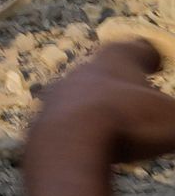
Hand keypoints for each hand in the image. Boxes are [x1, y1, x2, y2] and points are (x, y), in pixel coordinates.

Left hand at [35, 42, 174, 170]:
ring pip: (78, 96)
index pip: (133, 49)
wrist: (67, 145)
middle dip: (118, 81)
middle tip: (132, 90)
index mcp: (115, 62)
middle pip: (101, 71)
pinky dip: (80, 132)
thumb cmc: (130, 122)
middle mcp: (81, 72)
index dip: (146, 54)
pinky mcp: (42, 127)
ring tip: (113, 120)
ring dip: (95, 105)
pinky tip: (90, 145)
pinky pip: (65, 125)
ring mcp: (56, 98)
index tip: (153, 59)